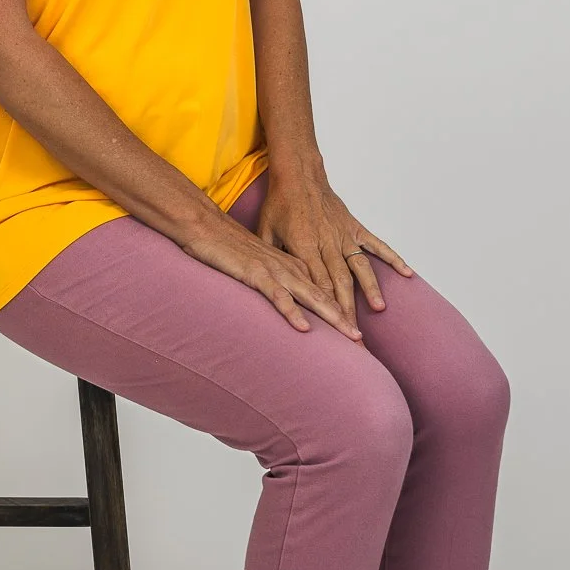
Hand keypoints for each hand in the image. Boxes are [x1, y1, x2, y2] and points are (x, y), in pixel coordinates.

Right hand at [177, 199, 362, 338]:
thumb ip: (278, 278)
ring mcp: (275, 269)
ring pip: (311, 295)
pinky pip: (278, 295)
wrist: (205, 225)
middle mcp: (292, 266)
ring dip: (333, 317)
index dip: (344, 313)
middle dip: (348, 320)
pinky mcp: (256, 273)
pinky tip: (304, 328)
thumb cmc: (230, 245)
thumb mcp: (262, 263)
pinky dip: (292, 311)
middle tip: (364, 344)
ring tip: (352, 337)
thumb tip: (290, 299)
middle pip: (328, 295)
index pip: (327, 291)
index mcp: (296, 263)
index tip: (356, 336)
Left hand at [256, 166, 413, 339]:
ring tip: (379, 308)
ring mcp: (343, 234)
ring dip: (369, 287)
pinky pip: (375, 244)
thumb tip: (264, 284)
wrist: (298, 174)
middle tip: (355, 331)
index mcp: (303, 247)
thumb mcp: (265, 231)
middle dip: (348, 310)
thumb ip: (268, 258)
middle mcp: (327, 243)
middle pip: (339, 282)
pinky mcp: (353, 227)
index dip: (325, 309)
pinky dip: (392, 257)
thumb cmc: (280, 203)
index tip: (332, 330)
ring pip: (359, 266)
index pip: (316, 285)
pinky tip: (406, 273)